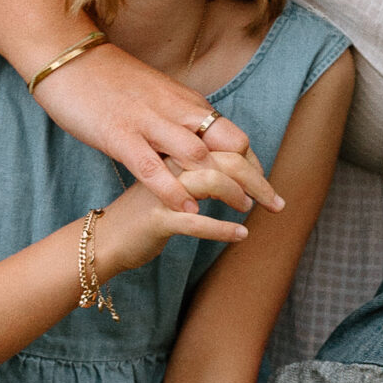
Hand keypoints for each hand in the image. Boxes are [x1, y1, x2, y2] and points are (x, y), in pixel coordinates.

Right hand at [35, 40, 278, 218]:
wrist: (68, 57)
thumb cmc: (108, 81)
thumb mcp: (154, 97)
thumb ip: (176, 120)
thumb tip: (193, 144)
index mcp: (185, 103)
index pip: (233, 135)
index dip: (253, 164)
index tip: (265, 188)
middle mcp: (175, 111)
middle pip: (229, 145)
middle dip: (255, 176)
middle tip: (274, 205)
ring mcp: (147, 122)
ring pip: (198, 155)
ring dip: (224, 185)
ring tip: (243, 210)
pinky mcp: (119, 135)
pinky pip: (151, 167)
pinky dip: (172, 189)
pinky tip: (189, 210)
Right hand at [93, 145, 278, 275]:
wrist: (106, 236)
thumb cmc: (146, 210)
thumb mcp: (172, 182)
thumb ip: (201, 170)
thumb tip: (239, 172)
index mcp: (176, 150)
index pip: (223, 146)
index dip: (251, 164)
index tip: (265, 184)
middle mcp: (170, 162)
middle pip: (225, 159)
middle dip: (257, 181)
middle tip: (276, 202)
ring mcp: (162, 188)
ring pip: (212, 181)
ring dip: (239, 196)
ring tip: (248, 211)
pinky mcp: (157, 217)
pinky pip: (197, 221)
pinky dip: (223, 228)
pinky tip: (240, 235)